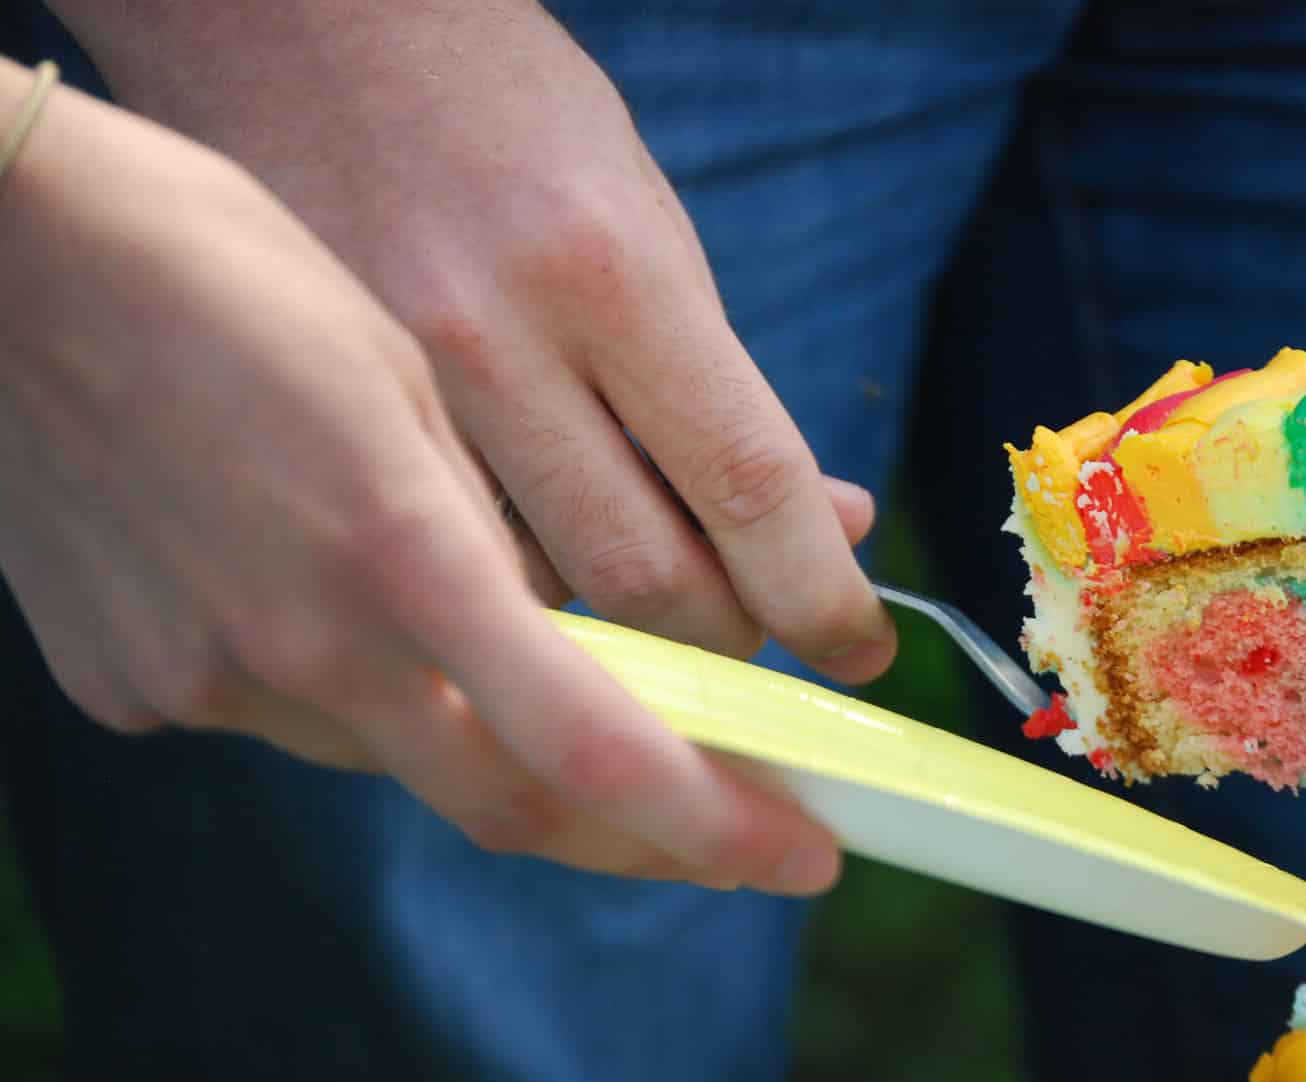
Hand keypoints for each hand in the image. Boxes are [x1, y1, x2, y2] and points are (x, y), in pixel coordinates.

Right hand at [0, 65, 843, 892]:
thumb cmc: (234, 272)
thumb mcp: (424, 373)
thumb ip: (537, 515)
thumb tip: (690, 591)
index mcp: (403, 557)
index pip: (593, 749)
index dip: (713, 825)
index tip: (802, 856)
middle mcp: (306, 651)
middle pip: (516, 810)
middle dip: (648, 841)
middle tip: (740, 843)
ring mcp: (208, 684)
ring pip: (401, 758)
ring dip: (493, 744)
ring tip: (535, 674)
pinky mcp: (134, 690)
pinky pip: (290, 718)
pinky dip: (358, 687)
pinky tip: (330, 595)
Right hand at [54, 0, 898, 683]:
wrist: (304, 31)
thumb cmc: (508, 118)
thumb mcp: (651, 230)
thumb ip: (723, 395)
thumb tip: (827, 529)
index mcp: (610, 275)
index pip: (745, 485)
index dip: (818, 596)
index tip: (858, 653)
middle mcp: (494, 342)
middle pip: (641, 577)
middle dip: (724, 634)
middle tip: (754, 627)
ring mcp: (393, 392)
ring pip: (541, 591)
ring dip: (624, 624)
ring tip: (656, 583)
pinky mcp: (327, 424)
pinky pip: (449, 558)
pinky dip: (521, 584)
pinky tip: (544, 549)